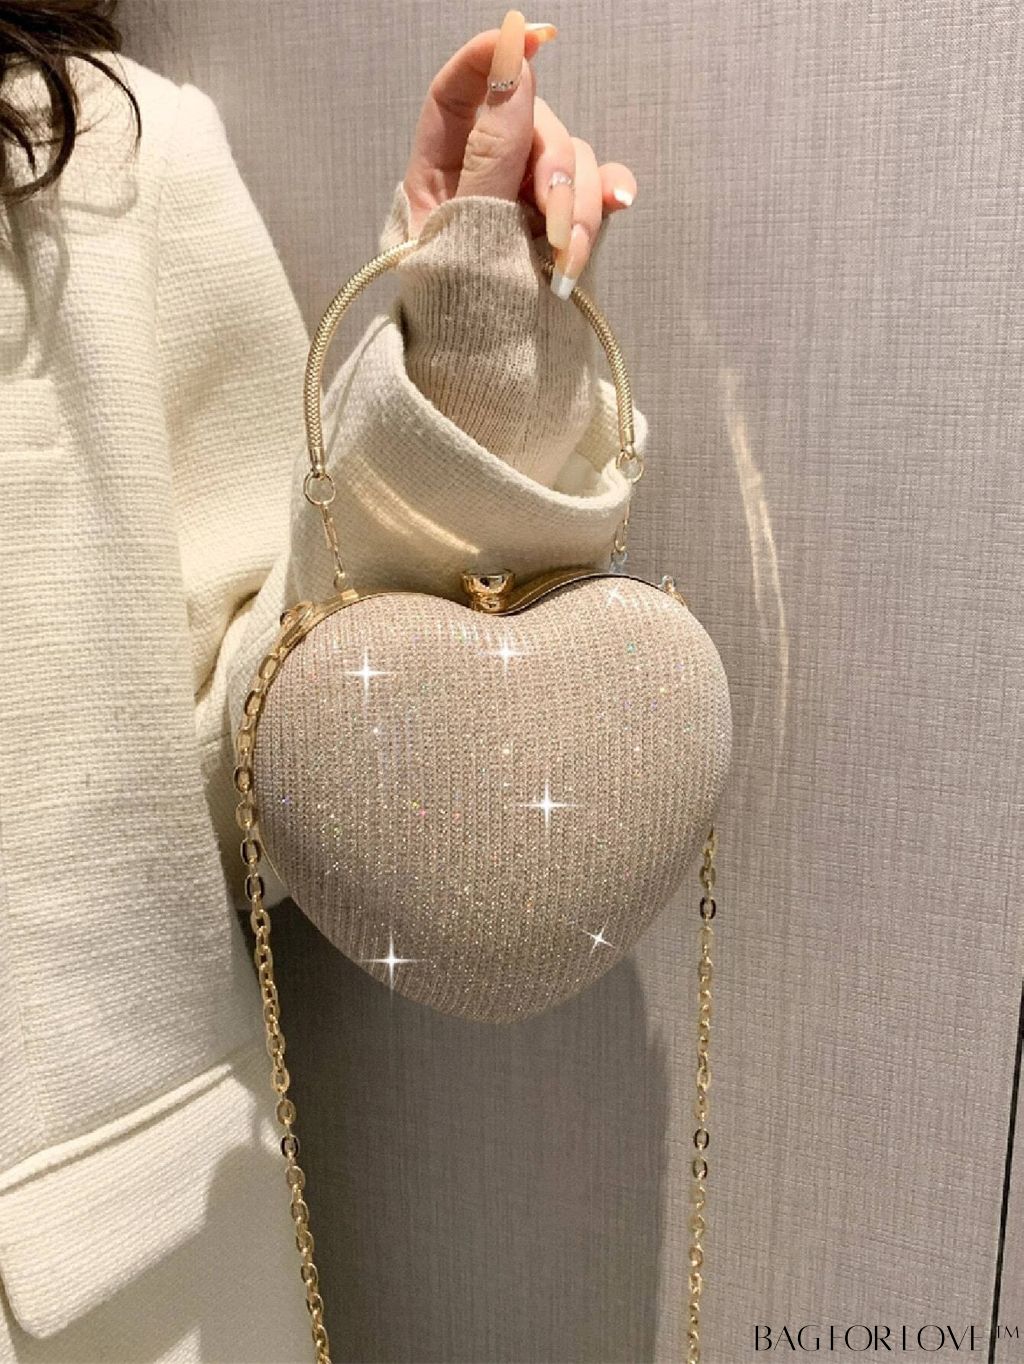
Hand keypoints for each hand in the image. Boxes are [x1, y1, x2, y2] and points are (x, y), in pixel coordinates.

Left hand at [400, 9, 637, 298]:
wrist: (493, 392)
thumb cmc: (461, 323)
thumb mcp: (467, 233)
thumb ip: (492, 148)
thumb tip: (514, 64)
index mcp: (437, 175)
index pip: (461, 91)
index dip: (493, 57)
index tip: (534, 37)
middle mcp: (485, 180)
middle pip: (530, 123)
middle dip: (552, 170)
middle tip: (552, 233)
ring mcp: (529, 204)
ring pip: (572, 158)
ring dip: (579, 207)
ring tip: (566, 266)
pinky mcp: (568, 229)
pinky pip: (601, 187)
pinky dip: (610, 195)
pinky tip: (618, 206)